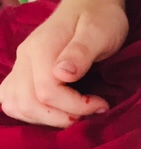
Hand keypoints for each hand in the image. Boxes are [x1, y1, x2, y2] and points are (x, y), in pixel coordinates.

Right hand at [0, 0, 127, 127]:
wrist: (91, 3)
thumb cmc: (100, 18)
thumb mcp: (99, 33)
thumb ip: (81, 53)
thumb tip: (63, 74)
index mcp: (42, 49)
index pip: (46, 92)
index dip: (76, 107)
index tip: (101, 105)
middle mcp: (25, 57)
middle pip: (26, 102)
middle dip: (60, 117)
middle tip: (88, 114)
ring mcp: (22, 65)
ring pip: (14, 104)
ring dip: (44, 119)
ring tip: (73, 114)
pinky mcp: (26, 71)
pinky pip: (13, 99)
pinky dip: (31, 113)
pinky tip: (55, 112)